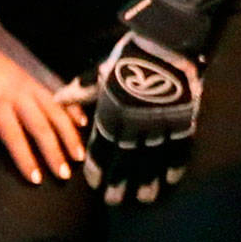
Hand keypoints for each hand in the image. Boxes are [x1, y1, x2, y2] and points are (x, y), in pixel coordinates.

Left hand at [0, 0, 84, 185]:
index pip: (15, 137)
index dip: (27, 159)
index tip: (38, 179)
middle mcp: (21, 94)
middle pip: (42, 127)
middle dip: (55, 152)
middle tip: (65, 174)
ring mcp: (34, 82)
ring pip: (57, 112)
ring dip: (69, 134)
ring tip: (79, 155)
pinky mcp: (40, 73)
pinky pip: (61, 93)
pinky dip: (72, 109)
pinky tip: (82, 122)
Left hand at [71, 29, 202, 204]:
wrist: (168, 41)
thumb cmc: (130, 55)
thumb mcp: (101, 72)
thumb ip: (81, 91)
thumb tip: (58, 100)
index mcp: (112, 112)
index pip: (102, 148)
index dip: (99, 168)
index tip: (95, 184)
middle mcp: (135, 123)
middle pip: (126, 160)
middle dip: (120, 182)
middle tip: (114, 201)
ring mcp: (160, 123)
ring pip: (152, 159)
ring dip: (147, 181)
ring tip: (143, 198)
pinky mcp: (182, 118)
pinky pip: (179, 148)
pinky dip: (175, 165)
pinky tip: (171, 180)